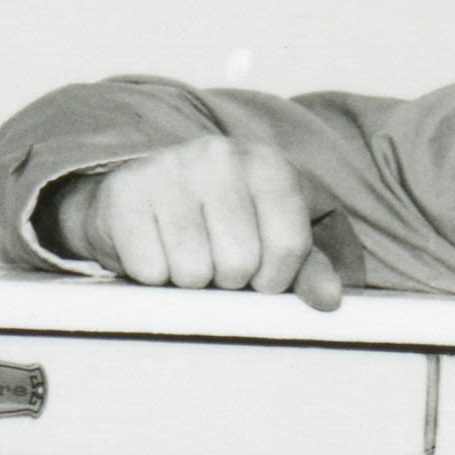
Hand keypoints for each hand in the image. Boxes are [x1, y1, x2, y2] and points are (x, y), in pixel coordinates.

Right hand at [64, 135, 347, 308]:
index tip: (260, 273)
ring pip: (193, 271)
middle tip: (214, 260)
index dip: (275, 279)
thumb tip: (328, 299)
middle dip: (228, 280)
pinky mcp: (126, 193)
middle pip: (239, 263)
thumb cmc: (219, 220)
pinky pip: (151, 269)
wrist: (143, 193)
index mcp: (267, 164)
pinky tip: (154, 247)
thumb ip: (309, 267)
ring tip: (183, 253)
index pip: (288, 246)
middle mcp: (219, 156)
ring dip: (188, 280)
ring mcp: (169, 169)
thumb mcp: (273, 235)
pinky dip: (152, 274)